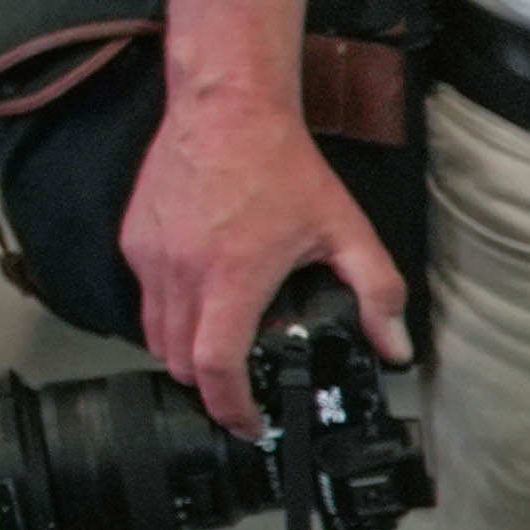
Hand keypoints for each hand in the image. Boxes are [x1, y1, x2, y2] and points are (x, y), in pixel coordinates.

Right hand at [120, 90, 408, 438]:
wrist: (225, 106)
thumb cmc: (280, 164)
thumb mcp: (345, 230)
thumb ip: (377, 294)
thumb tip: (396, 347)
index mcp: (234, 277)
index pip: (214, 367)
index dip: (230, 408)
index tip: (248, 423)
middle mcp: (182, 272)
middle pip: (178, 361)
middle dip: (209, 385)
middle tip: (240, 384)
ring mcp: (149, 256)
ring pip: (153, 333)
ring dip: (184, 350)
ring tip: (220, 340)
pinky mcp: (133, 239)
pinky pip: (145, 296)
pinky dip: (168, 309)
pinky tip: (201, 289)